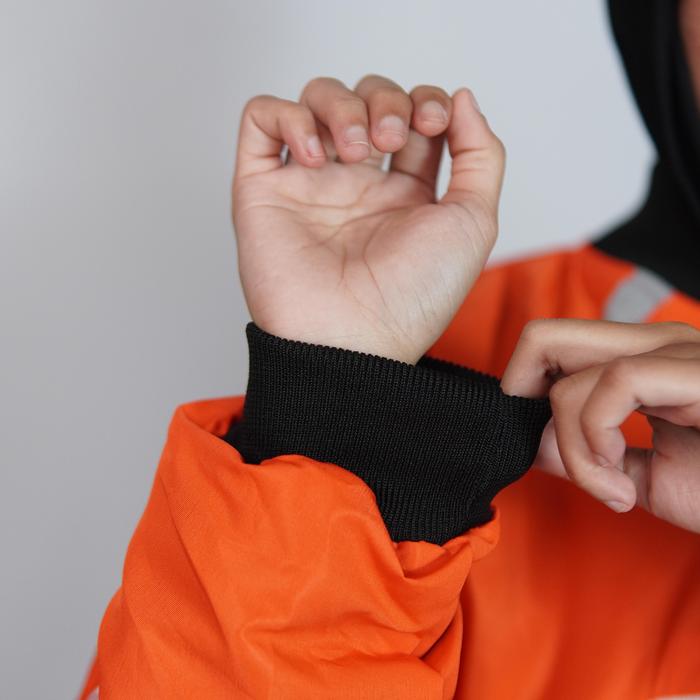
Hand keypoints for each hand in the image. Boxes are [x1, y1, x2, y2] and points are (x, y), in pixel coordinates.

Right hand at [232, 74, 504, 362]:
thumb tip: (460, 99)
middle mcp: (356, 186)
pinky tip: (315, 155)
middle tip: (389, 138)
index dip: (424, 101)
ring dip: (341, 104)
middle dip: (384, 99)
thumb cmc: (413, 296)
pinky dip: (287, 116)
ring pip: (315, 100)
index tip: (433, 124)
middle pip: (364, 99)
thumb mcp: (473, 223)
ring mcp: (308, 186)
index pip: (412, 117)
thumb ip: (480, 155)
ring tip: (355, 149)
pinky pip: (261, 120)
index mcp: (403, 195)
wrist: (355, 338)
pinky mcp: (263, 190)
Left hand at [502, 319, 699, 532]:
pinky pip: (613, 384)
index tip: (535, 442)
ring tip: (610, 488)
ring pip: (568, 373)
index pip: (550, 346)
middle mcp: (654, 345)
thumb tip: (530, 440)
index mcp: (640, 362)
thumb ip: (585, 454)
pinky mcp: (696, 372)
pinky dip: (595, 443)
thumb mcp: (640, 477)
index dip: (522, 390)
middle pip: (542, 337)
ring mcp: (677, 352)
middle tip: (542, 447)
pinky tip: (622, 487)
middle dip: (522, 397)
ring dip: (571, 447)